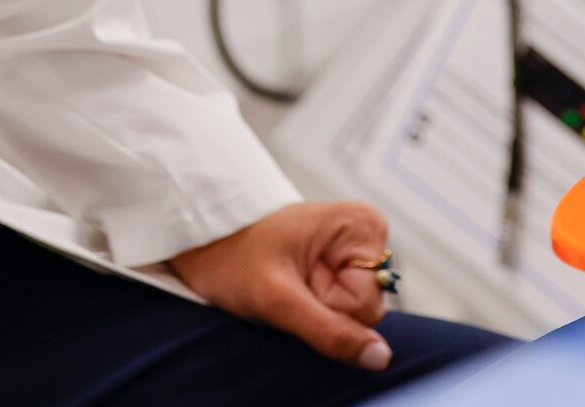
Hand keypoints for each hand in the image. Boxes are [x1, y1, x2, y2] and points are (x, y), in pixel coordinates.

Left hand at [169, 200, 393, 371]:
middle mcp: (365, 234)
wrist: (205, 242)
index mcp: (363, 226)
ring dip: (317, 309)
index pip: (370, 306)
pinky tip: (293, 285)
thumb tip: (380, 358)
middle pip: (366, 310)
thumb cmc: (233, 257)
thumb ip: (330, 331)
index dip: (330, 309)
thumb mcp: (278, 299)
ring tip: (287, 283)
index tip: (296, 285)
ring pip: (353, 314)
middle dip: (324, 309)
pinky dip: (314, 306)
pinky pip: (341, 307)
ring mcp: (352, 251)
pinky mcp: (339, 265)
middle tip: (288, 286)